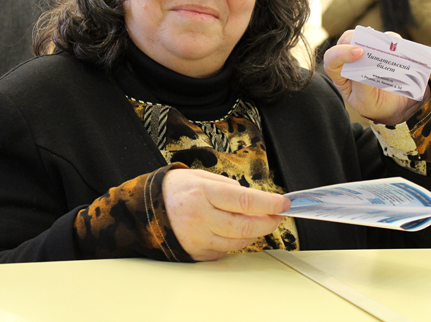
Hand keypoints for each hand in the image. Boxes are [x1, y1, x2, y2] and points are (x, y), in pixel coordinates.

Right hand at [163, 169, 289, 261]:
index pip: (245, 200)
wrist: (146, 208)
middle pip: (246, 225)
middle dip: (268, 221)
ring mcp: (198, 237)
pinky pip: (225, 250)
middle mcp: (200, 217)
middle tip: (278, 215)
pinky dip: (235, 241)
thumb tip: (256, 200)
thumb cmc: (177, 189)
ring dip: (254, 232)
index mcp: (203, 192)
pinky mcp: (196, 253)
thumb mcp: (203, 177)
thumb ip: (229, 188)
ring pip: (239, 241)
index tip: (284, 203)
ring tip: (259, 221)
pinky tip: (234, 230)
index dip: (269, 203)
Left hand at [322, 29, 428, 125]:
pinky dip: (394, 41)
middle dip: (357, 39)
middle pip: (346, 40)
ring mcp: (368, 51)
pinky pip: (388, 38)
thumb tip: (364, 62)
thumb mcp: (366, 101)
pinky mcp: (385, 48)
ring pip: (366, 35)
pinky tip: (400, 50)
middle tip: (372, 45)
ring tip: (389, 49)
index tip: (359, 53)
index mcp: (341, 74)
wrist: (398, 107)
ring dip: (376, 39)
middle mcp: (351, 59)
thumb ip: (362, 83)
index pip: (332, 59)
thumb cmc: (376, 105)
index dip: (341, 53)